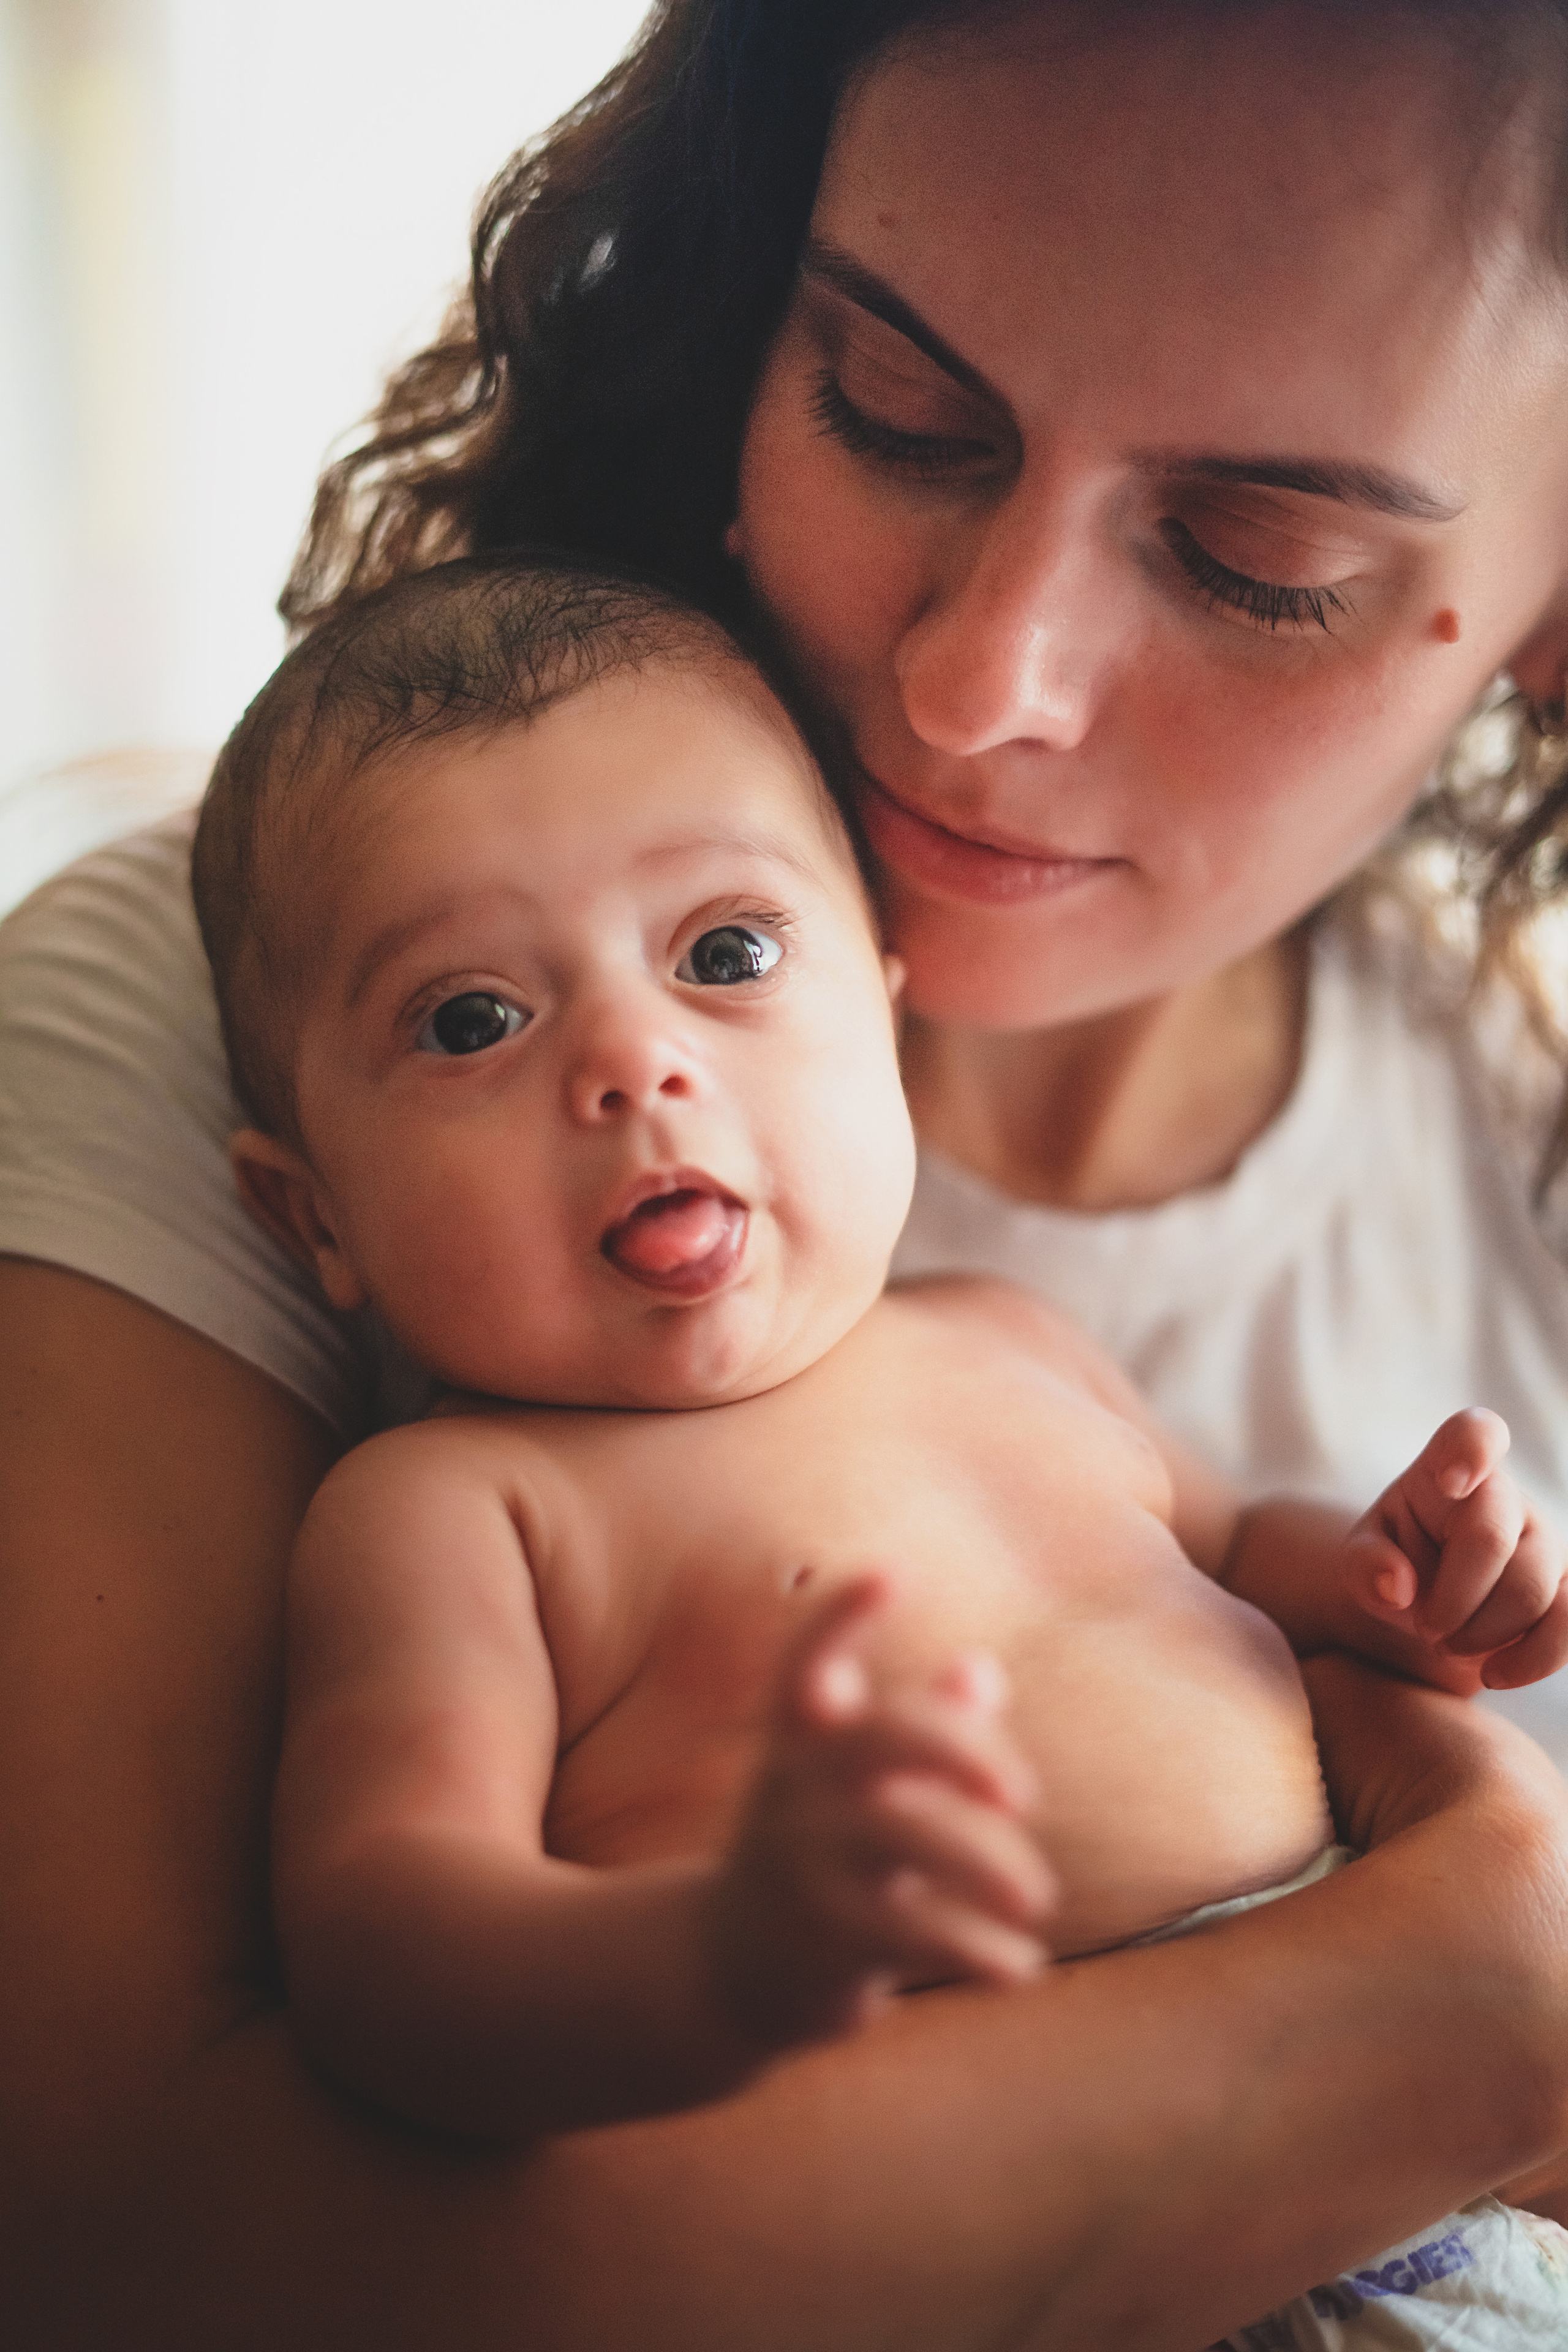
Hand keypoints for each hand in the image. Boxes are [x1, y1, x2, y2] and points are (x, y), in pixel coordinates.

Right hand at [708, 1574, 1054, 2050]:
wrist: (727, 1969)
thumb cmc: (818, 1851)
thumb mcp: (851, 1786)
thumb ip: (920, 1728)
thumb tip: (982, 1670)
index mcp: (798, 1742)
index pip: (805, 1663)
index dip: (840, 1615)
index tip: (890, 1571)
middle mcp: (795, 1790)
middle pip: (880, 1738)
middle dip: (961, 1749)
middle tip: (1025, 1796)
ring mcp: (804, 1863)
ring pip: (908, 1840)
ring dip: (989, 1865)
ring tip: (1039, 1899)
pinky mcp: (823, 1941)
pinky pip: (911, 1935)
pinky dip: (975, 1951)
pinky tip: (1022, 1966)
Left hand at [1344, 1410, 1567, 1690]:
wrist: (1429, 1607)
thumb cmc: (1395, 1564)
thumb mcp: (1362, 1559)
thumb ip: (1366, 1564)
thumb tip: (1399, 1588)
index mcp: (1449, 1468)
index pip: (1475, 1433)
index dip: (1470, 1450)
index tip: (1448, 1482)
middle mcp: (1505, 1497)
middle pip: (1492, 1538)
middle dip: (1452, 1598)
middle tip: (1425, 1629)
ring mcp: (1544, 1541)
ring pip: (1533, 1588)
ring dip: (1483, 1633)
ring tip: (1447, 1646)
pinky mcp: (1566, 1589)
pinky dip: (1533, 1658)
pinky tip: (1495, 1674)